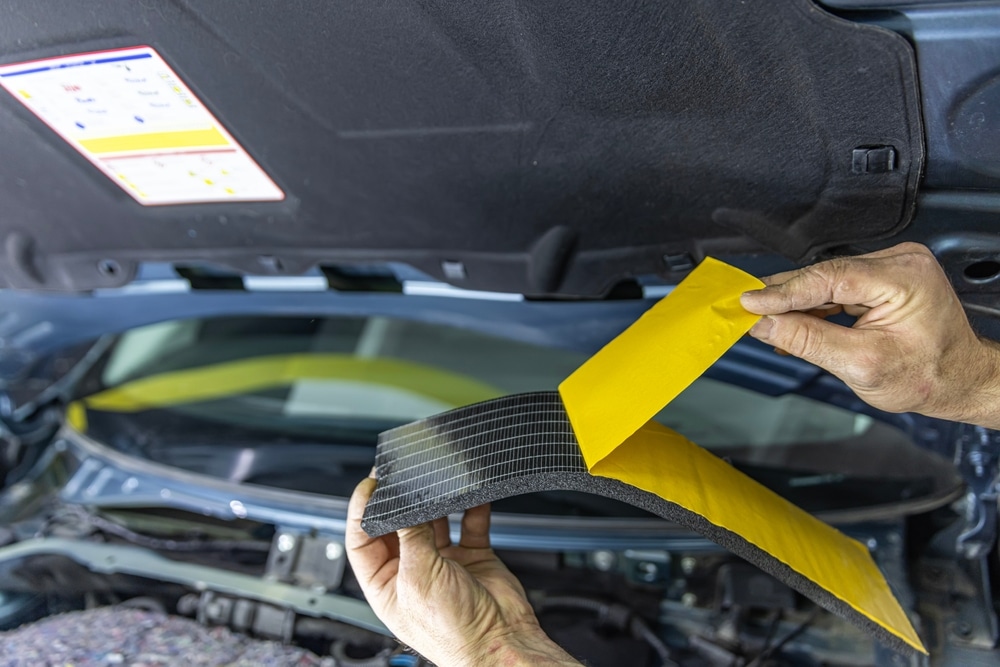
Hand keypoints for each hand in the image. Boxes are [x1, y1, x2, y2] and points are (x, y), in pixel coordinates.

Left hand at [346, 475, 579, 666]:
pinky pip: (469, 523)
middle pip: (397, 525)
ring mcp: (443, 562)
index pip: (362, 540)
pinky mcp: (472, 556)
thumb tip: (401, 501)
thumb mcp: (419, 576)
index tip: (370, 484)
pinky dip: (471, 506)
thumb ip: (410, 534)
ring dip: (435, 501)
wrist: (500, 643)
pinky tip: (471, 493)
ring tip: (434, 480)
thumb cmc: (452, 632)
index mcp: (386, 584)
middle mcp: (412, 571)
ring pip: (433, 520)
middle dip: (399, 501)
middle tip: (400, 474)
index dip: (362, 511)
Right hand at [739, 242, 999, 427]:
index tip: (747, 303)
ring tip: (762, 323)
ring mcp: (891, 268)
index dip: (782, 292)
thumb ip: (808, 340)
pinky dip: (811, 308)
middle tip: (743, 308)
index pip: (828, 277)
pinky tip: (790, 324)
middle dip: (783, 296)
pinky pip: (835, 289)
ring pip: (825, 282)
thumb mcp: (861, 364)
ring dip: (794, 304)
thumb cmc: (928, 376)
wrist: (959, 381)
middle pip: (823, 275)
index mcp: (903, 276)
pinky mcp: (881, 279)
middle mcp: (899, 262)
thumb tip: (764, 324)